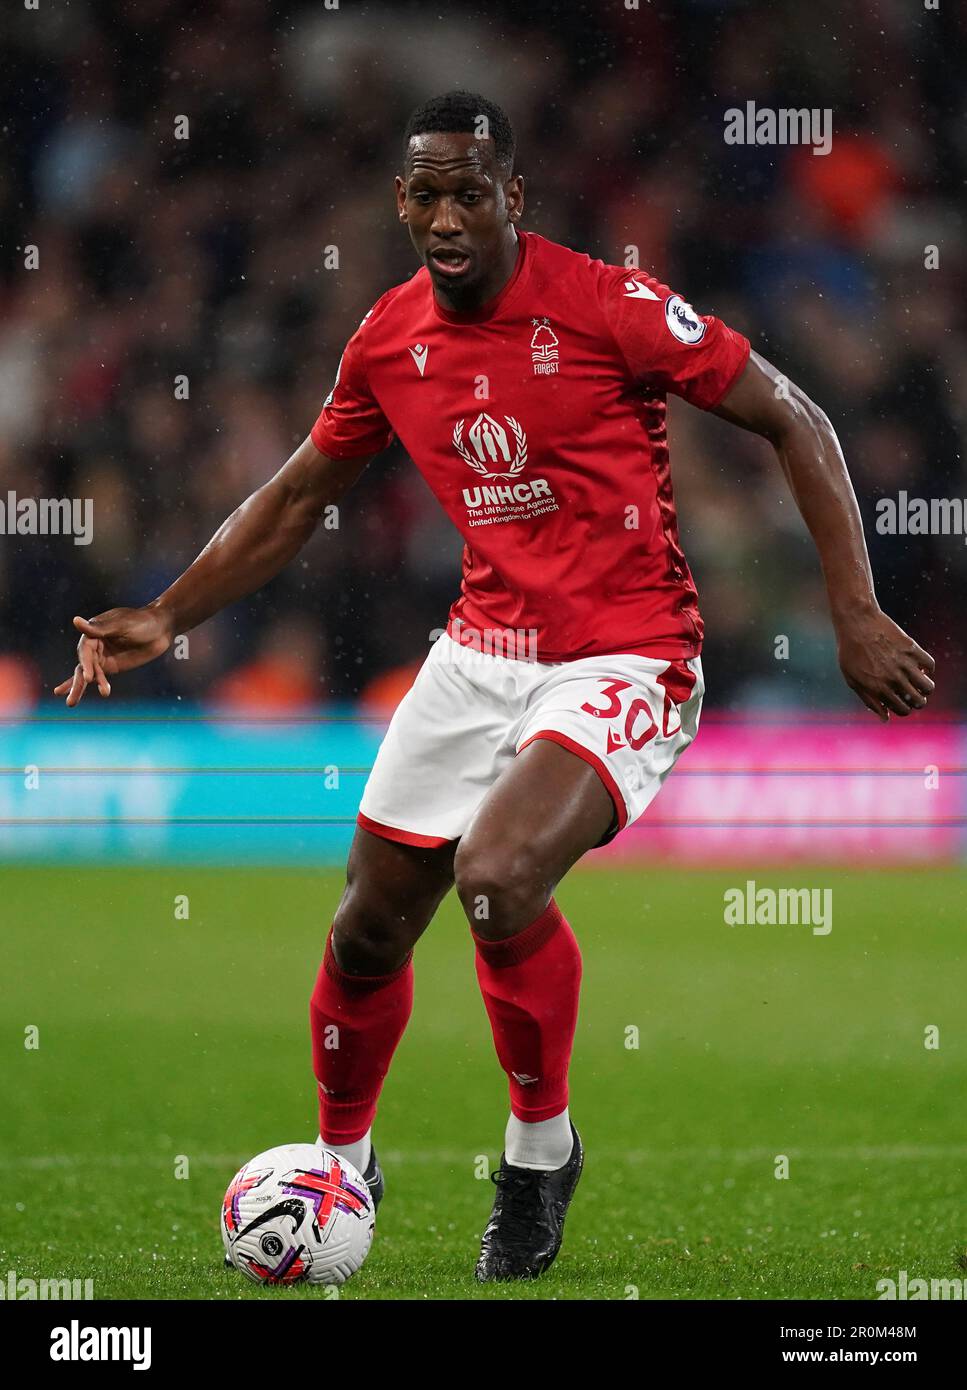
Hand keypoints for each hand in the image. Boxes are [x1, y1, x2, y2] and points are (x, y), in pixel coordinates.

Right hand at [53, 605, 174, 706]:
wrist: (160, 629)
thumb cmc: (141, 622)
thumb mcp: (122, 625)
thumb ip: (100, 628)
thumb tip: (75, 620)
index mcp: (94, 630)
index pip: (85, 649)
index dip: (86, 663)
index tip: (88, 677)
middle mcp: (94, 644)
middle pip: (83, 664)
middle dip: (77, 681)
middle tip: (70, 698)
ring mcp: (102, 656)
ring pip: (87, 673)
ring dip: (79, 687)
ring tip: (71, 703)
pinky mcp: (111, 666)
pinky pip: (98, 677)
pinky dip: (86, 685)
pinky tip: (71, 694)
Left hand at [835, 607, 934, 720]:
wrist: (857, 622)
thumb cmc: (850, 651)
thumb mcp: (853, 679)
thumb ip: (869, 700)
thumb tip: (885, 718)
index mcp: (878, 688)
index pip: (902, 710)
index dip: (904, 710)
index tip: (902, 703)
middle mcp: (893, 678)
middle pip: (918, 701)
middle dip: (918, 702)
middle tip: (914, 696)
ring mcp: (904, 663)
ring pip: (928, 686)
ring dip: (926, 688)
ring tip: (920, 683)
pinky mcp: (912, 648)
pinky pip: (930, 665)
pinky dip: (928, 669)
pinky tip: (920, 667)